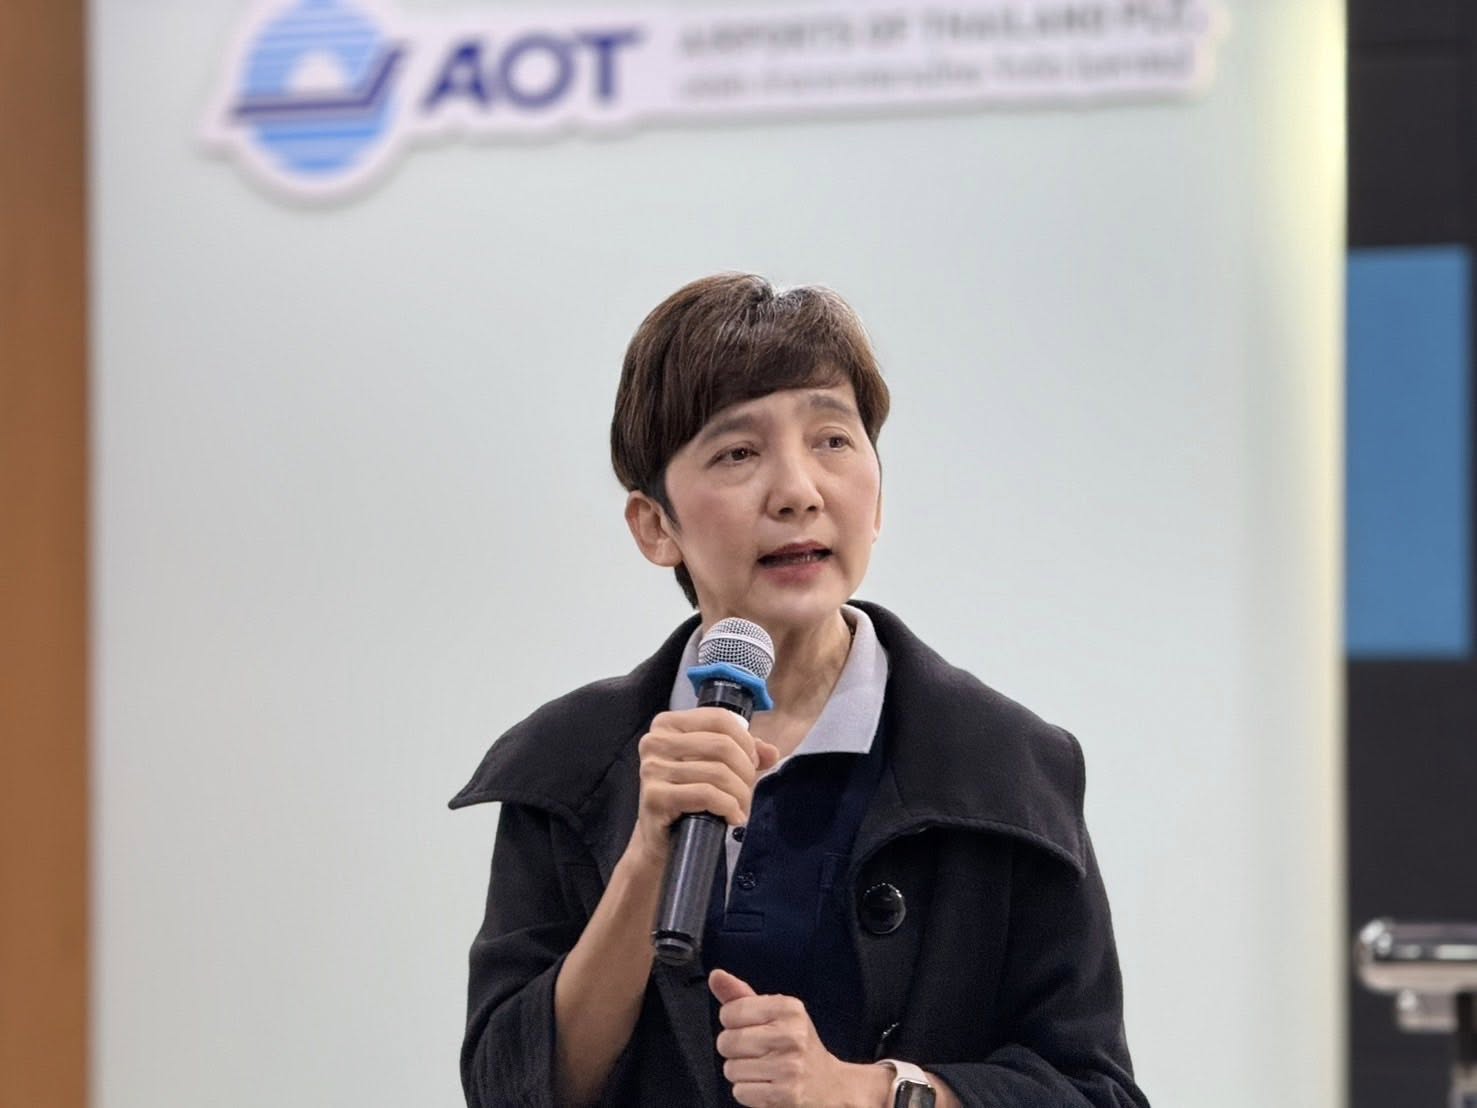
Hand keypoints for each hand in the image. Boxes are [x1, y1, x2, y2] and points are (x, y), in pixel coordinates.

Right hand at [626, 708, 780, 869]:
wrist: (663, 839)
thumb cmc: (690, 797)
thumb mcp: (716, 766)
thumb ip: (744, 752)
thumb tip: (770, 752)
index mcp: (668, 724)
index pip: (719, 719)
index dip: (745, 741)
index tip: (751, 762)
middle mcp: (655, 741)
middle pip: (722, 745)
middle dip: (745, 771)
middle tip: (746, 789)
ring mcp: (652, 769)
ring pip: (717, 772)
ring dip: (739, 794)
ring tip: (740, 807)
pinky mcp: (655, 797)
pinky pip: (706, 794)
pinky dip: (728, 807)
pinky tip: (732, 817)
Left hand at [709, 969, 890, 1107]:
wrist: (829, 1085)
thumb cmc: (795, 1045)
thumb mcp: (774, 1014)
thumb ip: (741, 996)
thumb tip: (716, 976)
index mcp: (789, 1008)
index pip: (731, 1012)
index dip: (732, 1023)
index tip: (749, 1028)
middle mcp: (793, 1035)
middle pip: (727, 1042)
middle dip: (733, 1050)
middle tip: (755, 1052)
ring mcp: (790, 1067)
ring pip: (731, 1069)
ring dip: (740, 1073)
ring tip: (763, 1070)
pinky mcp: (787, 1095)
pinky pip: (741, 1092)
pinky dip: (748, 1092)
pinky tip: (766, 1086)